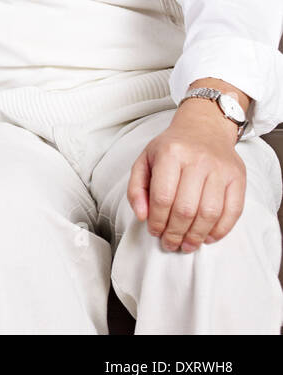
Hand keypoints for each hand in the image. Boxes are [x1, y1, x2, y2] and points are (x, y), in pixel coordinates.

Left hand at [128, 89, 246, 252]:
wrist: (204, 129)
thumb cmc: (171, 148)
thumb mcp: (145, 160)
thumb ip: (137, 188)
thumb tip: (142, 216)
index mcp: (171, 153)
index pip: (162, 197)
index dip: (157, 220)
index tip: (154, 231)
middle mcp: (198, 160)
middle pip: (186, 209)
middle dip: (176, 233)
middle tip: (170, 244)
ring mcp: (221, 169)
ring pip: (209, 213)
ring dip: (197, 236)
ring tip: (187, 245)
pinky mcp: (238, 177)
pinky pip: (233, 211)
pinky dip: (220, 230)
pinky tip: (208, 237)